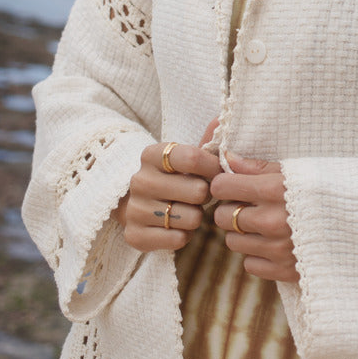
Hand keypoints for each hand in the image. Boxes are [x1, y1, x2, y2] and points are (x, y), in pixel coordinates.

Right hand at [119, 122, 221, 252]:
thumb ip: (207, 142)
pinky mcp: (134, 236)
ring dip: (196, 217)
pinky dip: (185, 235)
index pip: (194, 157)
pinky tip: (177, 227)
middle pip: (198, 191)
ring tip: (187, 210)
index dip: (214, 167)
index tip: (218, 171)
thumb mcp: (186, 157)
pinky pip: (178, 239)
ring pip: (191, 218)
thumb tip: (222, 118)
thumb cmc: (173, 178)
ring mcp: (134, 210)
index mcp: (151, 155)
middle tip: (199, 194)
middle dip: (205, 195)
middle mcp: (139, 181)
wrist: (138, 205)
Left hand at [211, 152, 297, 282]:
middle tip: (249, 205)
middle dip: (231, 209)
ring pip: (233, 242)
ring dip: (244, 233)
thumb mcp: (300, 170)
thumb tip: (226, 158)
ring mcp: (278, 249)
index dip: (225, 184)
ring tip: (265, 223)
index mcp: (275, 190)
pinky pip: (250, 264)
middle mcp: (273, 221)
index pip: (222, 187)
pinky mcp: (286, 271)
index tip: (234, 184)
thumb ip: (259, 167)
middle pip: (223, 217)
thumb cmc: (336, 189)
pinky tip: (276, 243)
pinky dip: (258, 255)